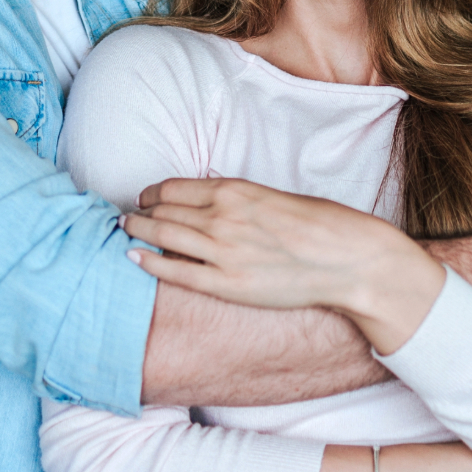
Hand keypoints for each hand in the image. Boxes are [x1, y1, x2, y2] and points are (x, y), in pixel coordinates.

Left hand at [125, 177, 447, 353]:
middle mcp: (222, 216)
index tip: (145, 198)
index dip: (152, 193)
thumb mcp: (272, 198)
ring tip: (125, 232)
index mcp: (235, 190)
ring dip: (137, 231)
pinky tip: (133, 257)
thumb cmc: (319, 225)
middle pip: (162, 211)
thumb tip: (211, 206)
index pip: (174, 188)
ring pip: (162, 236)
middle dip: (139, 212)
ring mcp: (222, 251)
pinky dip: (149, 261)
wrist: (346, 258)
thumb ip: (239, 201)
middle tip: (126, 216)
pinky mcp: (227, 283)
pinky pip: (175, 271)